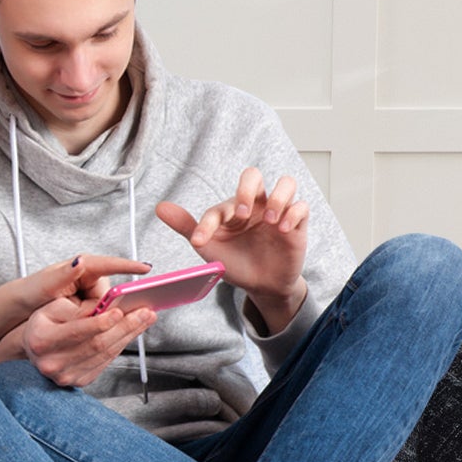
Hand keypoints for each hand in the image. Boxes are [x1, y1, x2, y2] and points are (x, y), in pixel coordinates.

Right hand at [11, 256, 156, 388]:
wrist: (34, 348)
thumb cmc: (43, 324)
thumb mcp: (51, 307)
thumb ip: (76, 308)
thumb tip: (106, 306)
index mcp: (41, 340)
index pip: (78, 331)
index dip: (101, 321)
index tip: (120, 311)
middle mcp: (53, 363)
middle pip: (97, 344)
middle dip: (125, 326)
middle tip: (144, 312)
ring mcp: (66, 376)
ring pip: (105, 354)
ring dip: (129, 335)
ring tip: (144, 319)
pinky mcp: (79, 381)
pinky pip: (106, 362)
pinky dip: (121, 345)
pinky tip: (131, 332)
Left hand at [157, 168, 307, 330]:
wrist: (261, 286)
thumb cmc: (236, 263)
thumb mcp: (210, 249)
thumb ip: (187, 227)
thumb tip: (159, 207)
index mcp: (233, 209)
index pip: (221, 203)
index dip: (209, 221)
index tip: (200, 242)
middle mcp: (256, 205)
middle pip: (254, 175)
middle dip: (245, 190)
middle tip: (241, 215)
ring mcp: (277, 213)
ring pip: (286, 182)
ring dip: (277, 199)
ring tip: (268, 221)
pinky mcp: (297, 225)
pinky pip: (302, 206)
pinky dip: (293, 214)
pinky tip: (282, 230)